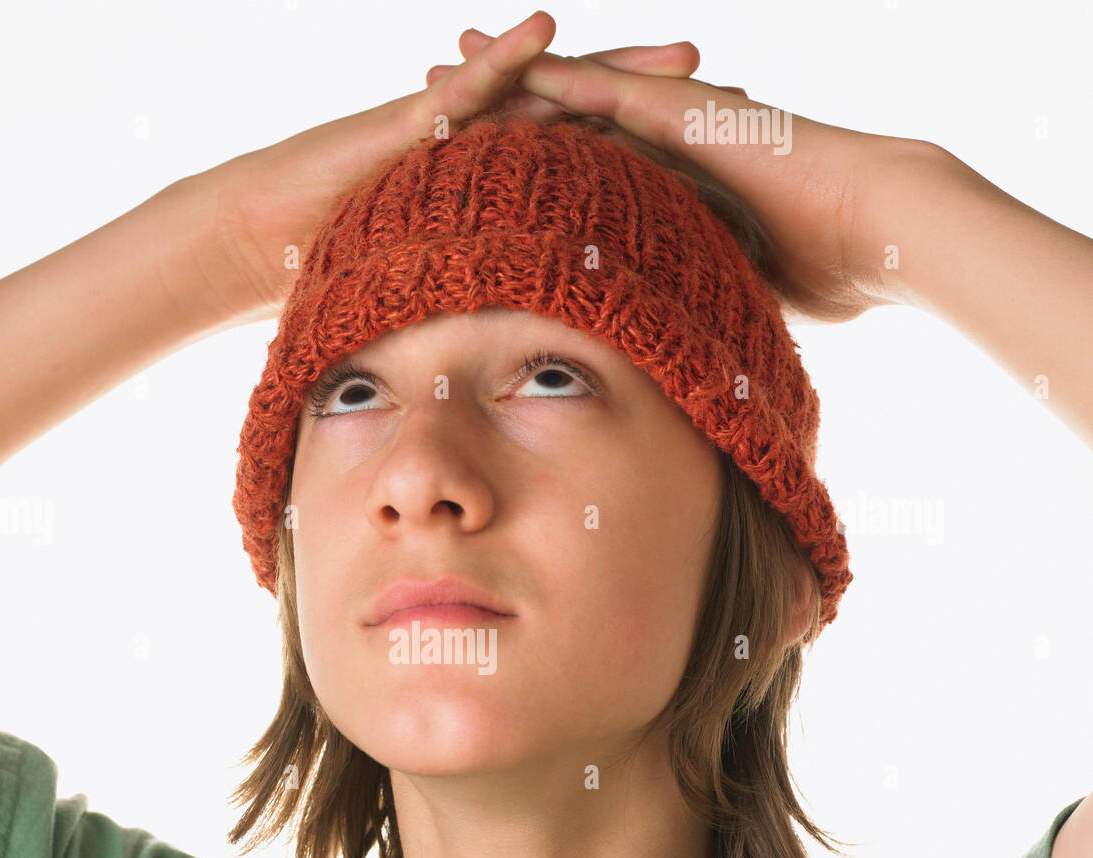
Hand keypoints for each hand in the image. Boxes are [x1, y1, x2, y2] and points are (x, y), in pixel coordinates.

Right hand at [180, 13, 705, 326]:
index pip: (589, 171)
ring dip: (609, 66)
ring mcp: (449, 131)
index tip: (722, 165)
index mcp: (502, 196)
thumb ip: (495, 319)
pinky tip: (549, 32)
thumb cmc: (348, 273)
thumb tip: (540, 375)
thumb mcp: (442, 302)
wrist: (268, 237)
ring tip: (677, 54)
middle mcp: (486, 154)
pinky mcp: (406, 122)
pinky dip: (505, 60)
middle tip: (729, 88)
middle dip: (657, 101)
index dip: (651, 164)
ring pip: (541, 91)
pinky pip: (465, 89)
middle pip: (586, 119)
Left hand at [450, 26, 948, 322]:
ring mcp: (675, 116)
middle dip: (499, 102)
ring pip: (573, 89)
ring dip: (507, 75)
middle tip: (436, 88)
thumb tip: (668, 353)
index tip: (471, 158)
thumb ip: (686, 300)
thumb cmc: (818, 269)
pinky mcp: (688, 109)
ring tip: (448, 55)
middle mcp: (664, 138)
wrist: (871, 228)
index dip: (524, 157)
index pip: (580, 164)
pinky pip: (607, 89)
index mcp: (666, 178)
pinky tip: (500, 62)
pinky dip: (553, 76)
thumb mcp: (724, 289)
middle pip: (563, 117)